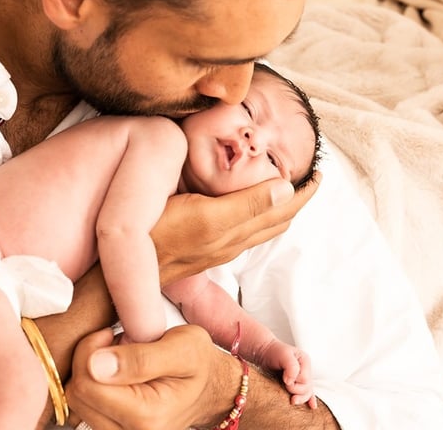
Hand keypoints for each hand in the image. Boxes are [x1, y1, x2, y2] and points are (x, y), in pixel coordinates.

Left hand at [66, 324, 239, 429]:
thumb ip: (140, 358)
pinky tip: (114, 371)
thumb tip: (96, 364)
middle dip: (88, 359)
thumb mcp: (181, 348)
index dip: (90, 350)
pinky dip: (94, 383)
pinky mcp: (114, 429)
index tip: (110, 334)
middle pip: (77, 394)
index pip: (87, 384)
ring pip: (78, 401)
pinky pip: (86, 406)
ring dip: (90, 372)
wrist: (211, 387)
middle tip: (114, 342)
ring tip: (118, 357)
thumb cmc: (199, 363)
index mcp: (147, 416)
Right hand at [152, 173, 320, 285]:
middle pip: (276, 218)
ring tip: (286, 185)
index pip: (283, 209)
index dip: (304, 191)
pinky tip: (245, 199)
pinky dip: (257, 210)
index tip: (320, 172)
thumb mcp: (204, 218)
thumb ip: (244, 205)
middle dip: (296, 197)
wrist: (122, 270)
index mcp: (237, 231)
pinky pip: (242, 226)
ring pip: (260, 224)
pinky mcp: (200, 242)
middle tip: (309, 176)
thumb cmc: (158, 237)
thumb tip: (286, 188)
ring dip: (278, 205)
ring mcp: (215, 243)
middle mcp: (231, 240)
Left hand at [259, 340, 317, 408]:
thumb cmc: (272, 351)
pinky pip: (307, 393)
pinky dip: (309, 399)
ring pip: (307, 393)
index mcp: (304, 361)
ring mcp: (301, 378)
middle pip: (307, 388)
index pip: (305, 379)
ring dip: (299, 397)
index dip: (294, 381)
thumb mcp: (283, 354)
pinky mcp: (297, 384)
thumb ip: (291, 367)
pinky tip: (312, 405)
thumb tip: (291, 382)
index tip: (284, 377)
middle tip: (284, 382)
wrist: (263, 353)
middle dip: (294, 389)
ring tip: (291, 398)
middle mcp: (305, 370)